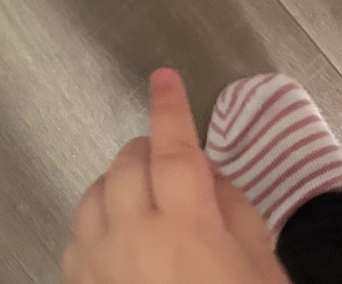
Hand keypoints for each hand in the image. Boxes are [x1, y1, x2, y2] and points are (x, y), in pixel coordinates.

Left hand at [62, 70, 289, 283]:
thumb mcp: (263, 273)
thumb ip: (236, 212)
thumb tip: (208, 173)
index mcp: (187, 230)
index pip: (174, 149)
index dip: (169, 108)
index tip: (165, 78)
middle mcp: (133, 238)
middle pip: (129, 162)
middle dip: (151, 150)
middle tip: (174, 164)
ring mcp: (98, 266)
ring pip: (95, 192)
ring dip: (121, 183)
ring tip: (148, 200)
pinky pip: (78, 233)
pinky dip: (98, 221)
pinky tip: (122, 240)